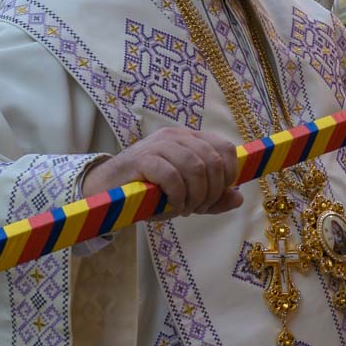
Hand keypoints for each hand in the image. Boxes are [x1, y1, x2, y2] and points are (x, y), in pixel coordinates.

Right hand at [83, 125, 241, 217]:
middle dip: (212, 191)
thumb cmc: (148, 192)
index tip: (218, 195)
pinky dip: (178, 196)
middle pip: (213, 161)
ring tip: (185, 209)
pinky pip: (172, 176)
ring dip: (196, 195)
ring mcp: (159, 145)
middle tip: (199, 208)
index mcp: (190, 139)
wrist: (105, 191)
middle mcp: (176, 136)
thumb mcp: (186, 196)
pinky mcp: (143, 158)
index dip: (229, 174)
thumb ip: (212, 199)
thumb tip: (239, 198)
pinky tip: (173, 206)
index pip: (225, 148)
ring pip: (195, 167)